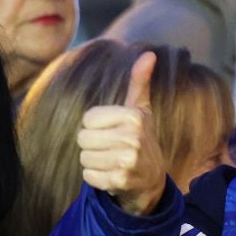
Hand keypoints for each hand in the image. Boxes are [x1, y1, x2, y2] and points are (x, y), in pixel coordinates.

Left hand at [78, 50, 168, 215]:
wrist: (152, 180)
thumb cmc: (140, 139)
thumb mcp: (141, 110)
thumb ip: (139, 83)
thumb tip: (149, 54)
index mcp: (134, 116)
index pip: (88, 118)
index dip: (95, 126)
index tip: (111, 131)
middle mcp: (132, 138)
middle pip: (83, 138)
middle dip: (91, 145)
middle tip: (110, 148)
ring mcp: (127, 161)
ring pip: (84, 157)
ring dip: (93, 161)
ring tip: (110, 161)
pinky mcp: (120, 181)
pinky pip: (88, 175)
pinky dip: (95, 177)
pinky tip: (111, 175)